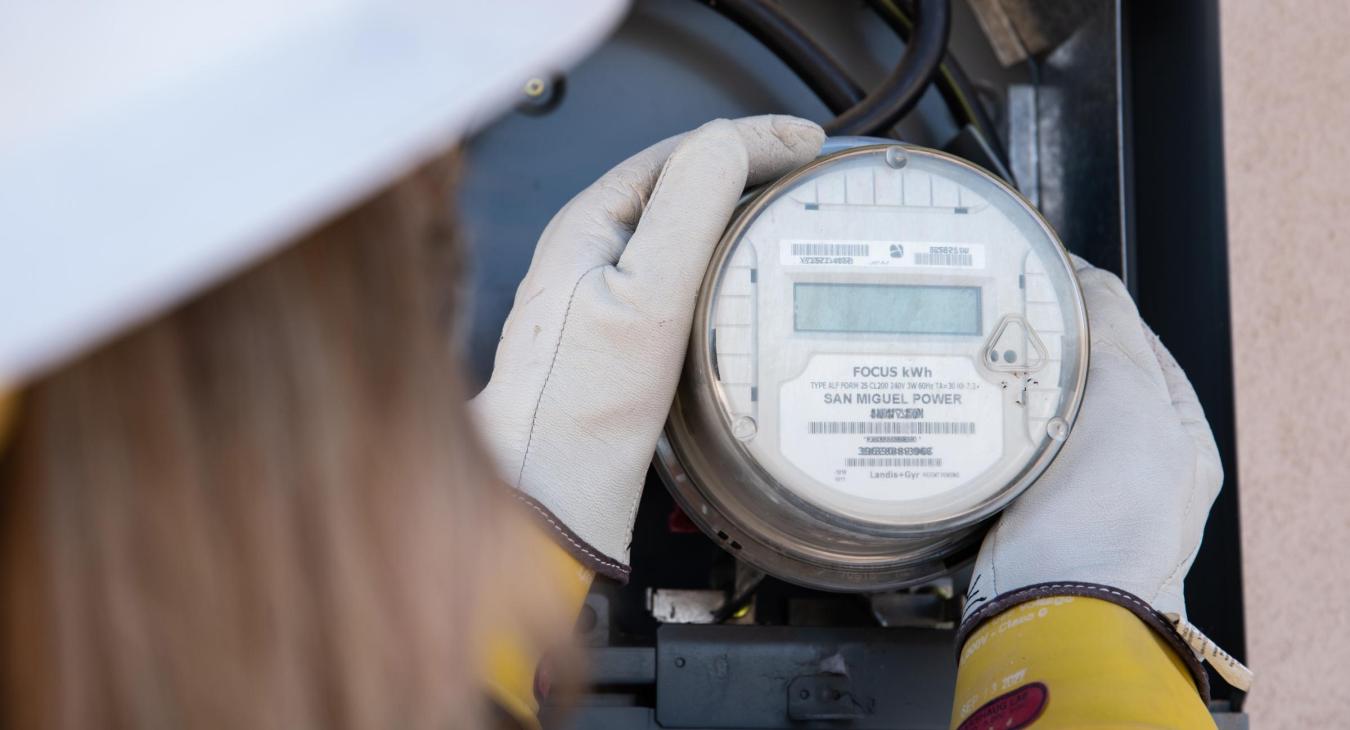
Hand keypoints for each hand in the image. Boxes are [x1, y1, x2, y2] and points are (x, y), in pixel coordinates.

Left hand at [472, 116, 824, 579]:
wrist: (549, 491)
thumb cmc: (579, 406)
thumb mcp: (645, 296)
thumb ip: (686, 211)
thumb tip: (728, 144)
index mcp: (589, 225)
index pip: (680, 153)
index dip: (750, 139)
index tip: (807, 144)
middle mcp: (593, 251)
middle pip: (683, 185)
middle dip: (749, 167)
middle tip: (808, 170)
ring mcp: (606, 293)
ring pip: (685, 230)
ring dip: (738, 212)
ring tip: (789, 209)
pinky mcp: (624, 337)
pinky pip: (683, 274)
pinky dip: (725, 260)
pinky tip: (751, 279)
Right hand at [960, 256, 1222, 656]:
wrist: (1051, 600)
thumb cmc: (1110, 517)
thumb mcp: (1131, 395)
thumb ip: (1115, 329)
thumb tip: (1091, 281)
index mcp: (1178, 438)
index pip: (1140, 347)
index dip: (1100, 309)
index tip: (1058, 284)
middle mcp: (1132, 468)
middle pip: (1084, 381)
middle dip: (1048, 351)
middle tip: (1011, 323)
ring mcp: (1075, 493)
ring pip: (1037, 417)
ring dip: (1010, 392)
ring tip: (984, 366)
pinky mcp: (1024, 512)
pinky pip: (1002, 455)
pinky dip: (985, 432)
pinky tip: (967, 417)